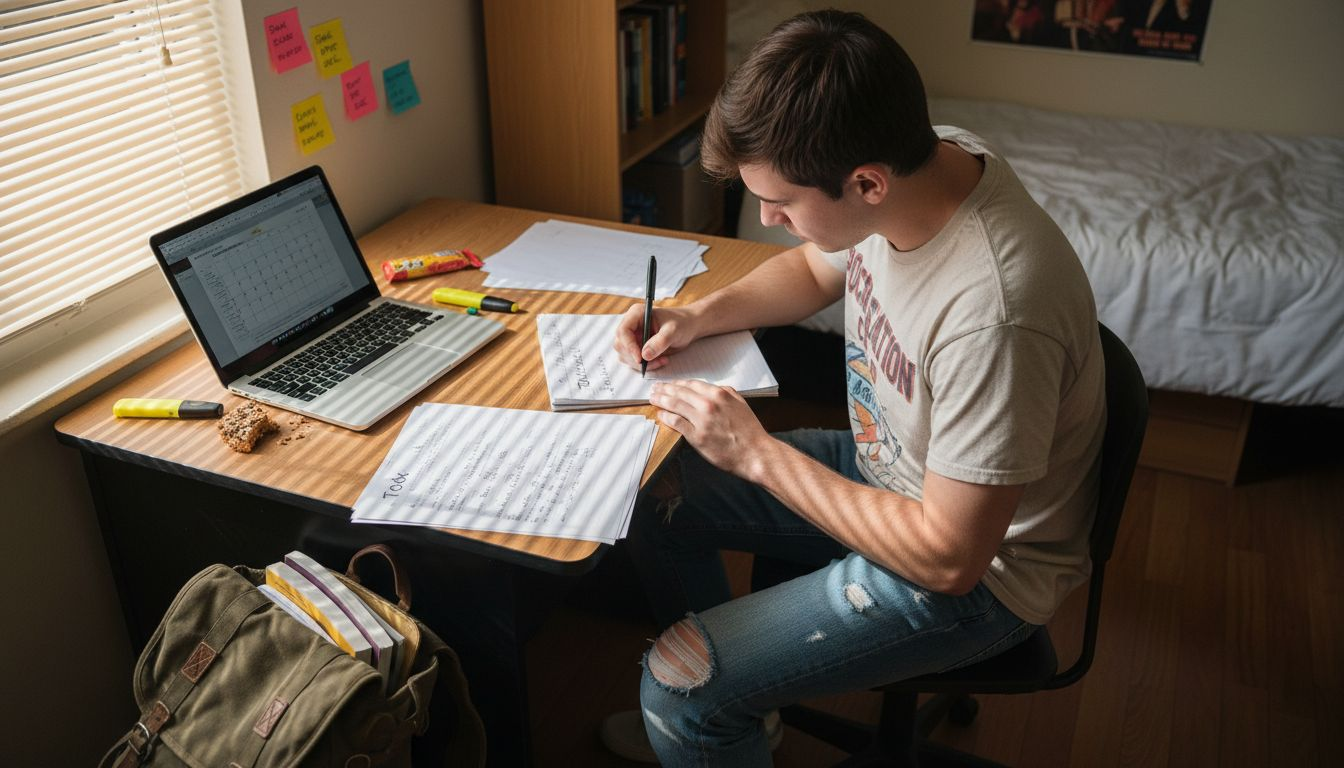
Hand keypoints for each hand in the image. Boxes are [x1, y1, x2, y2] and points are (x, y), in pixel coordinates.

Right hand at [613, 304, 698, 371]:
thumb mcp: (673, 331)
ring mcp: (633, 337)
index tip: (640, 358)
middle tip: (654, 362)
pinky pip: (634, 360)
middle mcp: (632, 325)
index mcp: (637, 314)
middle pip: (621, 345)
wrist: (689, 327)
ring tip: (661, 361)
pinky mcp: (637, 348)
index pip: (623, 331)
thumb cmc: (682, 323)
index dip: (629, 346)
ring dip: (641, 363)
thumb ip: (660, 342)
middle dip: (635, 357)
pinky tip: (660, 361)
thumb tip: (645, 355)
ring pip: (626, 355)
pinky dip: (645, 365)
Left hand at [649, 379, 770, 477]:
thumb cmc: (750, 431)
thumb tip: (715, 388)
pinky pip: (677, 423)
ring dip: (661, 400)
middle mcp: (709, 405)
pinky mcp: (697, 437)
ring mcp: (702, 421)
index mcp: (719, 395)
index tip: (669, 384)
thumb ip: (727, 393)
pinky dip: (666, 417)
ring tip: (653, 398)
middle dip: (664, 389)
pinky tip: (661, 414)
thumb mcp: (741, 404)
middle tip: (655, 389)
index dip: (677, 383)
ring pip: (675, 405)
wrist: (755, 453)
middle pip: (680, 393)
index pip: (691, 384)